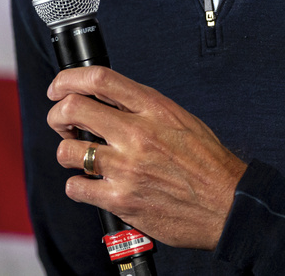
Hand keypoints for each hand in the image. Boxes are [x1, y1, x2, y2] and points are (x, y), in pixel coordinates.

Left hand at [46, 65, 247, 249]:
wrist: (227, 204)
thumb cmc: (207, 162)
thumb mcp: (179, 118)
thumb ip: (143, 107)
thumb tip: (107, 98)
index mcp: (153, 108)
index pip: (100, 79)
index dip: (69, 78)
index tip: (59, 86)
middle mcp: (137, 134)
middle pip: (73, 109)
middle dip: (57, 114)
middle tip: (61, 122)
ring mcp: (126, 168)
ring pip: (68, 150)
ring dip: (67, 151)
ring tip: (79, 156)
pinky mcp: (121, 199)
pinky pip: (76, 187)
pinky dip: (77, 185)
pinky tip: (91, 183)